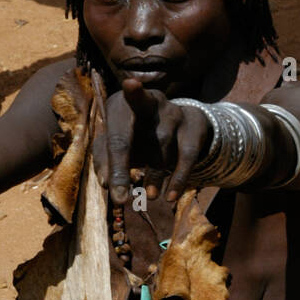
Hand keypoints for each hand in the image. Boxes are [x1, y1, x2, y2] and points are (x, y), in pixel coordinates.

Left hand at [102, 78, 211, 204]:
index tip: (117, 198)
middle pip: (136, 133)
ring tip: (150, 197)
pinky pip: (187, 154)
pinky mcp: (194, 125)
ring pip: (163, 143)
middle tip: (123, 194)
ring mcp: (174, 112)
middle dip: (127, 159)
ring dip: (155, 174)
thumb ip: (106, 160)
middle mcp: (150, 101)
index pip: (116, 138)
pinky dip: (179, 177)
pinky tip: (171, 197)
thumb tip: (105, 182)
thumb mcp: (117, 143)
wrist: (179, 121)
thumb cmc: (136, 135)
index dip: (116, 168)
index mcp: (123, 104)